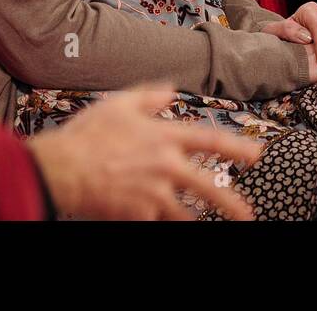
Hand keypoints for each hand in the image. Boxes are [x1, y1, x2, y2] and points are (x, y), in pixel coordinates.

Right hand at [26, 85, 261, 220]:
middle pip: (209, 187)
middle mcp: (165, 167)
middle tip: (247, 213)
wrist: (60, 169)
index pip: (211, 142)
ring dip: (200, 221)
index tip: (256, 155)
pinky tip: (157, 218)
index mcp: (165, 137)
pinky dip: (158, 220)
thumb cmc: (87, 135)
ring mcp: (153, 194)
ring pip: (186, 214)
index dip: (237, 148)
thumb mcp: (120, 103)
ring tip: (213, 226)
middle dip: (231, 203)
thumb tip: (171, 90)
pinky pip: (156, 221)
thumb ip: (150, 95)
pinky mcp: (138, 215)